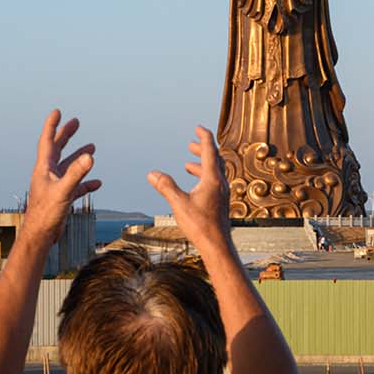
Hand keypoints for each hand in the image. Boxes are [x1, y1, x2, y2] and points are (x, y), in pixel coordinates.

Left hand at [23, 110, 100, 244]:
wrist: (40, 235)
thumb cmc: (45, 214)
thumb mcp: (63, 191)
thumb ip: (77, 173)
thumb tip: (90, 156)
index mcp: (44, 168)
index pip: (47, 141)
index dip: (52, 126)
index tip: (58, 112)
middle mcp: (48, 174)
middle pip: (58, 149)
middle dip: (66, 135)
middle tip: (76, 122)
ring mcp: (55, 186)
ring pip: (68, 166)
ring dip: (79, 156)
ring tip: (91, 147)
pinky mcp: (61, 198)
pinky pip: (76, 186)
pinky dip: (86, 182)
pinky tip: (97, 183)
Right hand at [148, 126, 231, 254]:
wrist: (217, 246)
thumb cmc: (200, 225)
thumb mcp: (178, 203)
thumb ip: (165, 186)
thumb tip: (152, 173)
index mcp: (212, 178)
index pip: (210, 150)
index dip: (203, 137)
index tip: (197, 128)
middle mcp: (220, 183)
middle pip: (214, 159)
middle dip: (202, 149)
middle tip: (190, 144)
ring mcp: (222, 193)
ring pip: (214, 172)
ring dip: (201, 164)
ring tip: (187, 165)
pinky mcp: (220, 203)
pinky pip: (214, 183)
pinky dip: (203, 177)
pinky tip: (194, 187)